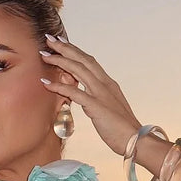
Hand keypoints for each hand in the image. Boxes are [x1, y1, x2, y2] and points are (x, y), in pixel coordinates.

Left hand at [39, 34, 143, 156]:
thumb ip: (94, 100)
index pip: (89, 61)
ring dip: (60, 61)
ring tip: (45, 55)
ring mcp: (101, 93)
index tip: (61, 43)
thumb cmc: (121, 129)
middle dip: (65, 48)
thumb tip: (82, 99)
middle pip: (83, 59)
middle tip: (49, 40)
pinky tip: (46, 84)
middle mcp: (105, 84)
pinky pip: (75, 93)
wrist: (136, 140)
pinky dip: (59, 86)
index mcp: (108, 83)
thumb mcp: (107, 108)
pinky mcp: (96, 106)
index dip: (75, 50)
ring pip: (78, 70)